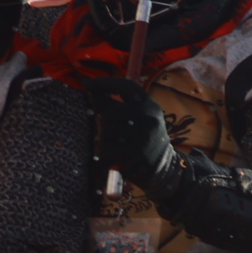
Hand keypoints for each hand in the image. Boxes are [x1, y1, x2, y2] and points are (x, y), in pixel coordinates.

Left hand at [83, 76, 188, 204]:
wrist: (166, 169)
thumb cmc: (144, 140)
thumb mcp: (139, 119)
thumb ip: (119, 106)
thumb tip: (91, 92)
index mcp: (151, 106)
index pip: (126, 86)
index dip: (104, 83)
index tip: (86, 84)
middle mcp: (149, 117)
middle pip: (111, 112)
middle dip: (105, 123)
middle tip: (113, 135)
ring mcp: (144, 135)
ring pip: (107, 132)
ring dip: (106, 141)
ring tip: (119, 148)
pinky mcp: (136, 153)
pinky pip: (107, 150)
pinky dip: (106, 156)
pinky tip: (116, 159)